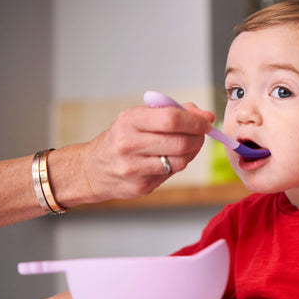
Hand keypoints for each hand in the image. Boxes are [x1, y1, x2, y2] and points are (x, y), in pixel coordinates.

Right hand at [53, 103, 214, 206]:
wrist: (92, 169)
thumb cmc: (123, 138)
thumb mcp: (140, 118)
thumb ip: (174, 112)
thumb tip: (206, 116)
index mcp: (129, 120)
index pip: (171, 119)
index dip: (195, 121)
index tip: (206, 121)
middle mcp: (128, 144)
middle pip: (179, 142)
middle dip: (197, 137)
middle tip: (201, 134)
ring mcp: (133, 168)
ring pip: (179, 161)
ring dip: (191, 152)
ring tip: (186, 146)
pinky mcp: (140, 186)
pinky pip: (171, 174)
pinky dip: (178, 164)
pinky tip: (171, 158)